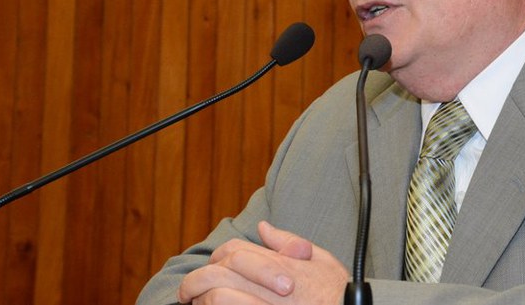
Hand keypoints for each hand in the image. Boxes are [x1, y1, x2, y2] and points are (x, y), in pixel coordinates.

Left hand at [178, 221, 348, 303]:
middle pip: (216, 273)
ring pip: (217, 298)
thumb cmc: (338, 292)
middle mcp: (267, 284)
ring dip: (203, 301)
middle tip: (186, 294)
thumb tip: (263, 227)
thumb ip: (289, 242)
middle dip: (194, 282)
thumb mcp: (320, 260)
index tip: (208, 270)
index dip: (215, 259)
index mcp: (279, 263)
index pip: (232, 252)